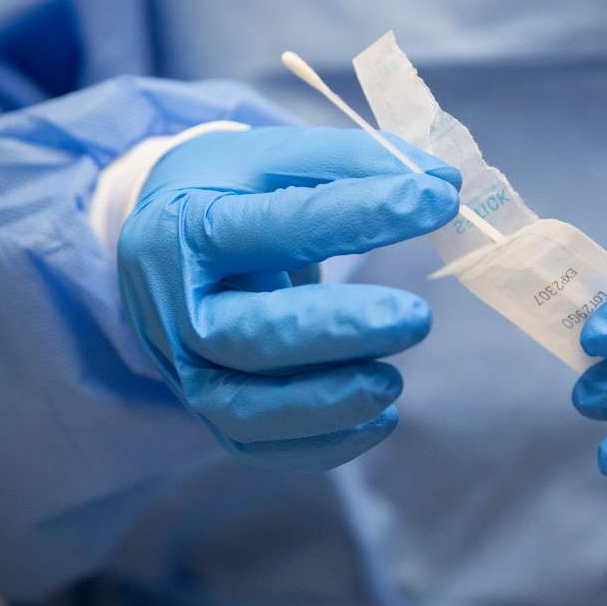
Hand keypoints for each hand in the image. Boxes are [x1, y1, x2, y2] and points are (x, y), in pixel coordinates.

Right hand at [117, 126, 459, 468]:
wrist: (161, 245)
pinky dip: (325, 444)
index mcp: (187, 227)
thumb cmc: (230, 194)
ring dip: (329, 403)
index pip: (274, 226)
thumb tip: (446, 180)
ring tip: (394, 383)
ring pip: (247, 408)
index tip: (438, 200)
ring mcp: (185, 368)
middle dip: (337, 331)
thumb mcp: (277, 159)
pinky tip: (383, 417)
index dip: (359, 213)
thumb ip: (356, 164)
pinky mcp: (206, 409)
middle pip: (247, 334)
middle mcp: (174, 305)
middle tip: (417, 318)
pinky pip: (259, 446)